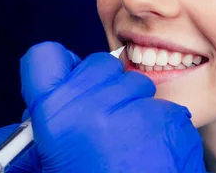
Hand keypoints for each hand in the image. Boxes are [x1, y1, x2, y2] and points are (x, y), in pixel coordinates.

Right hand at [21, 41, 205, 171]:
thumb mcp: (51, 160)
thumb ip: (47, 123)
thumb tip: (46, 97)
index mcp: (55, 117)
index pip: (44, 55)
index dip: (57, 67)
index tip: (66, 80)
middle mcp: (94, 107)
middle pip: (99, 64)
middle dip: (103, 86)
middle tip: (102, 122)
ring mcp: (137, 112)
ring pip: (136, 82)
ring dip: (134, 104)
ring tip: (129, 143)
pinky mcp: (171, 120)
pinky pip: (163, 104)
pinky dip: (160, 123)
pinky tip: (151, 150)